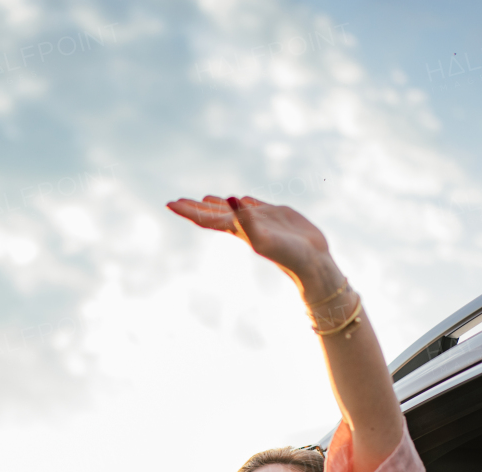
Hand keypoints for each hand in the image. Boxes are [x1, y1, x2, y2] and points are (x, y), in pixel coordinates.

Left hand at [166, 195, 332, 286]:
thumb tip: (231, 199)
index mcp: (237, 230)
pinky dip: (243, 202)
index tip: (169, 204)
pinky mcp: (276, 215)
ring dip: (218, 205)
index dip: (187, 211)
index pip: (206, 218)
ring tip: (204, 199)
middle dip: (195, 208)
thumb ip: (246, 219)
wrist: (312, 263)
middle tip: (176, 201)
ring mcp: (260, 220)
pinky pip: (254, 206)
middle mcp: (245, 225)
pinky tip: (240, 200)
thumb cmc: (287, 254)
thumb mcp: (264, 236)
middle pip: (214, 214)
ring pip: (233, 209)